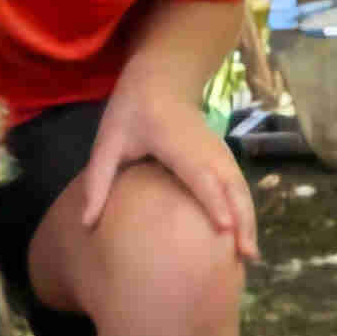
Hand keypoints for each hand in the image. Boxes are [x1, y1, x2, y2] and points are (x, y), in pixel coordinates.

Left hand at [75, 62, 259, 260]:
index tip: (224, 227)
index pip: (201, 174)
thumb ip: (98, 180)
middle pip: (231, 185)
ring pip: (240, 187)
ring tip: (250, 255)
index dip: (214, 200)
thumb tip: (86, 223)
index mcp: (176, 143)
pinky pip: (238, 185)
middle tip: (245, 256)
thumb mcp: (108, 140)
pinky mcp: (223, 156)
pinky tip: (245, 234)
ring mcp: (218, 151)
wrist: (161, 79)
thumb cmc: (132, 110)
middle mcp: (205, 148)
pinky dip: (245, 209)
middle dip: (242, 219)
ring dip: (248, 219)